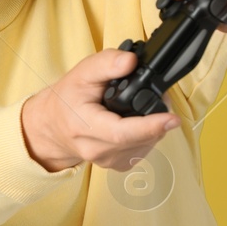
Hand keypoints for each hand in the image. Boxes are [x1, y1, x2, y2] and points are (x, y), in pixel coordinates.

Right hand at [21, 49, 178, 172]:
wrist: (54, 125)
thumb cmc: (68, 99)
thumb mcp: (82, 73)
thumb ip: (106, 63)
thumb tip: (131, 60)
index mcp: (84, 127)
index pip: (121, 133)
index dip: (150, 126)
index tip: (172, 118)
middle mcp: (96, 150)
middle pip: (140, 139)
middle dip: (158, 119)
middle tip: (162, 97)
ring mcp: (108, 161)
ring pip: (146, 146)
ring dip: (155, 127)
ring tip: (148, 106)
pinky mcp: (118, 165)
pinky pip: (143, 150)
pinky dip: (148, 135)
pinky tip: (139, 122)